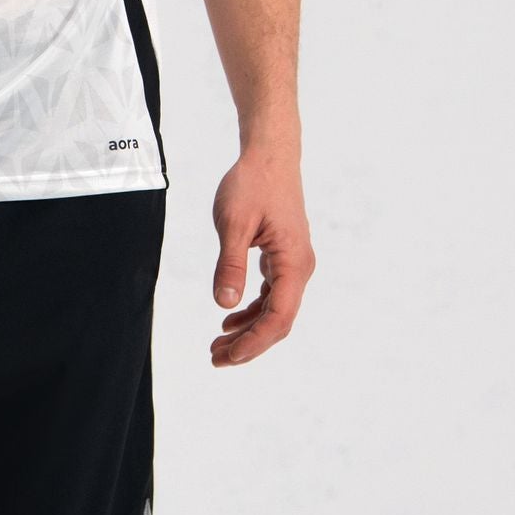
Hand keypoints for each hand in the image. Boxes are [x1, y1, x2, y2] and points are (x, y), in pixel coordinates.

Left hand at [209, 150, 313, 365]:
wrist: (270, 156)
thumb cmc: (252, 184)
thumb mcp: (234, 223)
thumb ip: (230, 265)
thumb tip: (224, 305)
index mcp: (293, 262)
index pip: (279, 316)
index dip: (255, 341)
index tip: (229, 355)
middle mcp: (299, 268)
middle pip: (278, 321)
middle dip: (249, 345)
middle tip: (215, 359)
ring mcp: (293, 264)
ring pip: (274, 311)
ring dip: (248, 331)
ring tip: (218, 346)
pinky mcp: (282, 259)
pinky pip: (271, 296)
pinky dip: (251, 312)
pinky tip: (229, 321)